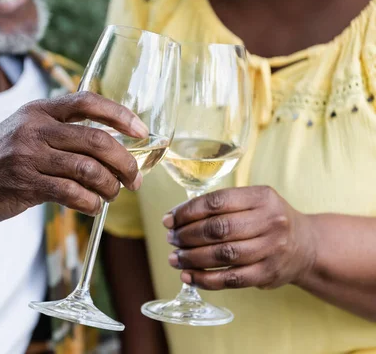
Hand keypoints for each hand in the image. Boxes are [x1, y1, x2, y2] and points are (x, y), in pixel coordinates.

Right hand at [0, 91, 147, 224]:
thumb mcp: (22, 131)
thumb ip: (58, 132)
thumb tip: (106, 147)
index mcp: (38, 110)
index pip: (88, 102)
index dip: (121, 115)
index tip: (142, 132)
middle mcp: (34, 127)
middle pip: (97, 140)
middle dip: (125, 162)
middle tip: (135, 179)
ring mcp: (28, 155)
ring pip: (88, 169)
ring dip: (110, 187)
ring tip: (112, 195)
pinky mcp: (23, 183)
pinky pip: (71, 193)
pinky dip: (91, 203)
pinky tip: (93, 207)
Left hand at [163, 186, 316, 289]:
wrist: (307, 246)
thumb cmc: (267, 220)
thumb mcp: (253, 201)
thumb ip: (220, 205)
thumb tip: (175, 218)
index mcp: (262, 197)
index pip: (217, 202)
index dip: (187, 212)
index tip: (168, 220)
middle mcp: (270, 221)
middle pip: (218, 229)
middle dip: (187, 235)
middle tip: (171, 239)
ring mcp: (271, 249)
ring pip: (223, 255)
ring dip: (192, 258)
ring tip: (174, 258)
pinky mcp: (268, 274)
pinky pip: (230, 279)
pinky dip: (205, 279)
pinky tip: (188, 276)